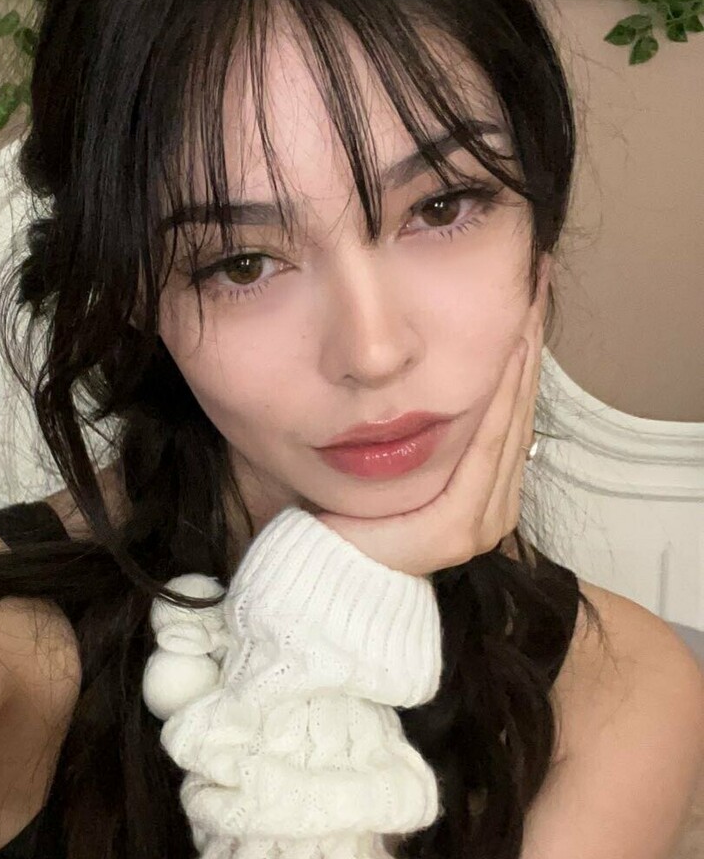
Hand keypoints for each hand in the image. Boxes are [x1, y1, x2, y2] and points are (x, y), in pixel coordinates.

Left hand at [311, 275, 549, 579]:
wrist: (324, 571)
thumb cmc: (350, 512)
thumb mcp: (401, 457)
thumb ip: (431, 427)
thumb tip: (439, 368)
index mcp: (485, 495)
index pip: (511, 414)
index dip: (523, 358)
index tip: (525, 301)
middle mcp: (493, 511)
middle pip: (516, 413)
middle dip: (526, 348)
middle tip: (533, 287)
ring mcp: (483, 522)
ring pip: (508, 425)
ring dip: (520, 365)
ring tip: (526, 309)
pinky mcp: (458, 528)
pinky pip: (485, 449)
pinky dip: (498, 401)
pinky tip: (507, 357)